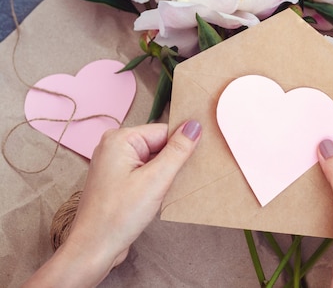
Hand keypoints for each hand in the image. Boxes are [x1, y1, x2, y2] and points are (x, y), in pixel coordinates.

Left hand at [24, 120, 201, 287]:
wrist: (94, 249)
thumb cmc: (118, 216)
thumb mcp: (156, 180)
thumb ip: (178, 150)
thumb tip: (194, 125)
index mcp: (120, 139)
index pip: (164, 131)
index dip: (182, 145)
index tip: (198, 158)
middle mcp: (114, 146)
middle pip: (158, 143)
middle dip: (173, 160)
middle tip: (182, 178)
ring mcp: (114, 163)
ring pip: (153, 158)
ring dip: (166, 172)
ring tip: (169, 188)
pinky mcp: (118, 179)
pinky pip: (145, 170)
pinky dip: (156, 180)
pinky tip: (161, 194)